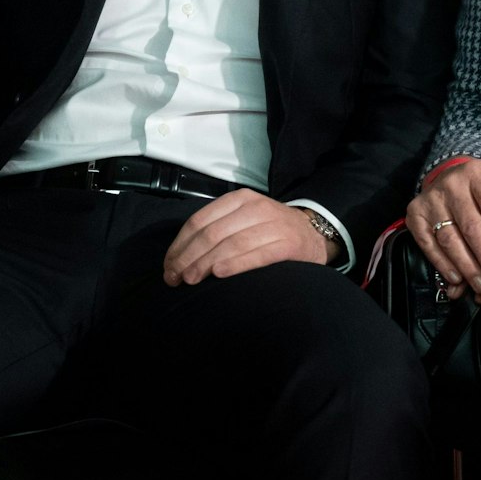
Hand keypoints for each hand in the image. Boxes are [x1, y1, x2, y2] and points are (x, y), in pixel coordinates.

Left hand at [162, 189, 334, 285]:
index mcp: (240, 199)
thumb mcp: (243, 218)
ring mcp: (275, 225)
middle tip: (174, 278)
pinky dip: (236, 264)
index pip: (200, 220)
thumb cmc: (269, 230)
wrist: (312, 233)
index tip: (168, 265)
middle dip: (188, 258)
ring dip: (205, 264)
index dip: (180, 244)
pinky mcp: (289, 244)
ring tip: (190, 280)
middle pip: (212, 234)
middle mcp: (257, 208)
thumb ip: (217, 229)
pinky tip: (219, 274)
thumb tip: (179, 255)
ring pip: (231, 244)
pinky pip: (257, 255)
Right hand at [405, 156, 480, 301]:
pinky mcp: (415, 216)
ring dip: (467, 266)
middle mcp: (451, 185)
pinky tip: (457, 280)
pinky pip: (428, 244)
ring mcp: (430, 201)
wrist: (450, 178)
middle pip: (471, 227)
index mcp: (477, 174)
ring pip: (450, 239)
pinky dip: (442, 264)